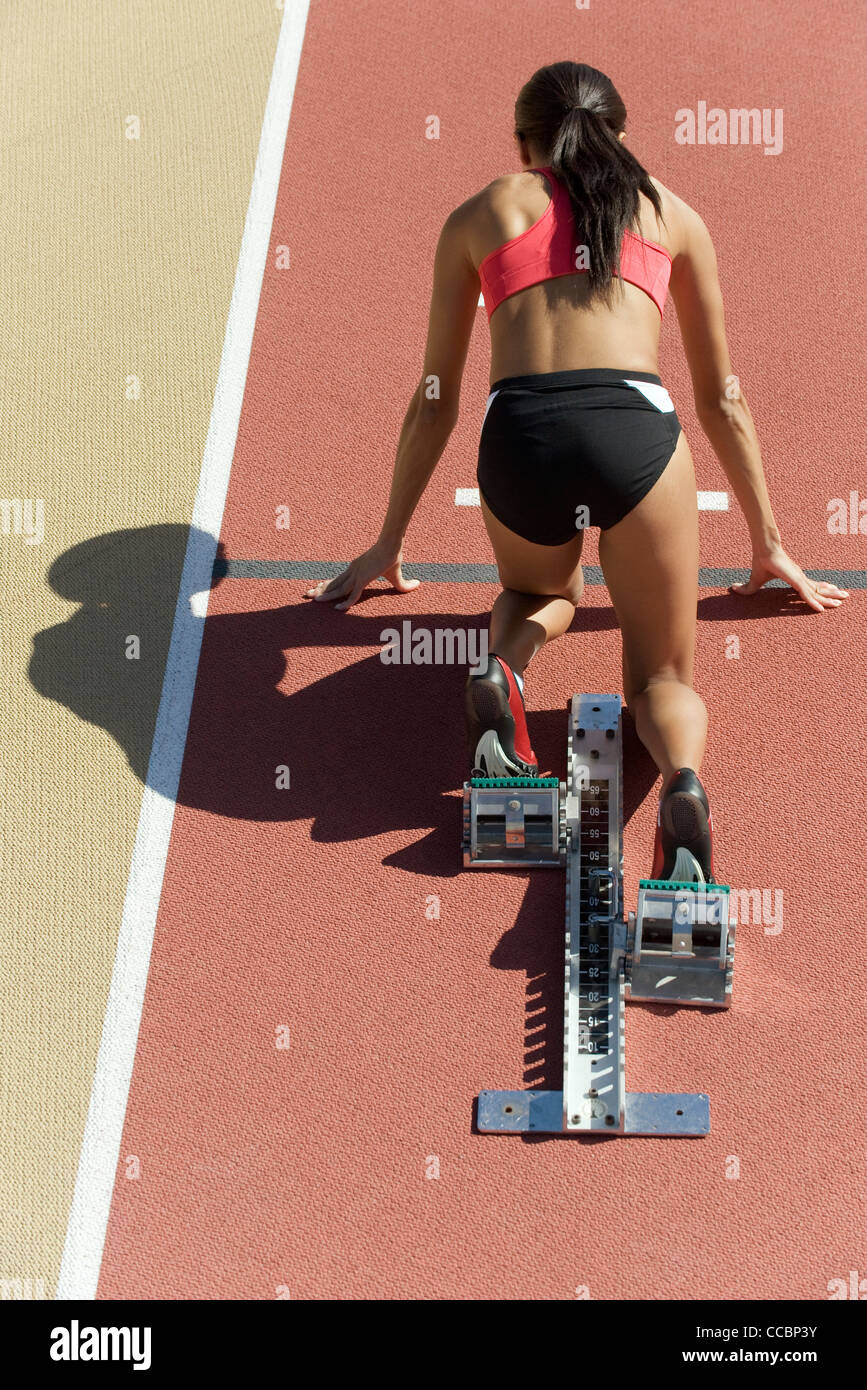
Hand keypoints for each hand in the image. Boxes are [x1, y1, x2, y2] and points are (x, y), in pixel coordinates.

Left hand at [304, 540, 419, 610]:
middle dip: (319, 590)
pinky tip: (337, 609)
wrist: (392, 544)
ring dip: (325, 595)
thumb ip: (404, 584)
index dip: (328, 585)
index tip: (318, 589)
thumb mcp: (397, 575)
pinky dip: (345, 602)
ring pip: (338, 589)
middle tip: (306, 595)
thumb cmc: (393, 555)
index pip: (339, 579)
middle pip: (333, 583)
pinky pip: (352, 594)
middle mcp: (352, 572)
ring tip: (311, 600)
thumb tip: (418, 584)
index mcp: (356, 569)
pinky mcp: (363, 579)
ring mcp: (356, 575)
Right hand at [730, 544, 848, 611]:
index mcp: (794, 578)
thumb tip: (732, 589)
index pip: (810, 587)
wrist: (763, 549)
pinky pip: (806, 594)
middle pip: (819, 589)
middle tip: (845, 598)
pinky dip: (814, 602)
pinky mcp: (795, 580)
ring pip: (817, 592)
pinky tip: (821, 610)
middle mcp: (800, 579)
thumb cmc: (761, 561)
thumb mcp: (754, 581)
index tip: (830, 593)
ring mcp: (799, 579)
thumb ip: (747, 589)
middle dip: (832, 594)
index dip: (820, 591)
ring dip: (830, 597)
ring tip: (844, 599)